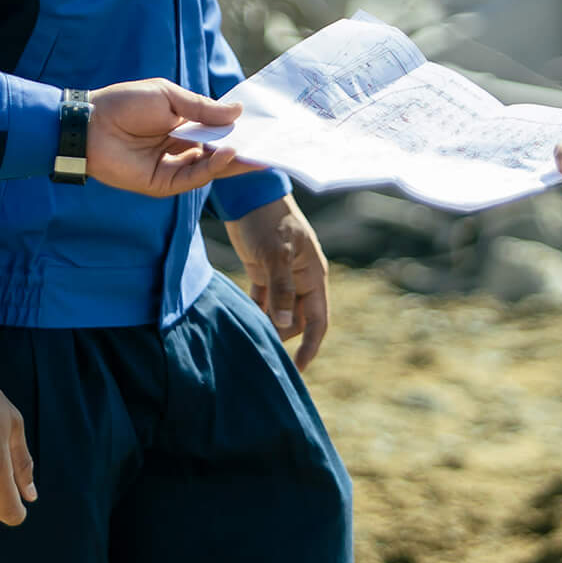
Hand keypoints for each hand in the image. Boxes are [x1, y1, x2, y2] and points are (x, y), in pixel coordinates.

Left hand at [89, 79, 252, 196]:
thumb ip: (203, 108)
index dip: (238, 130)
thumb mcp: (169, 97)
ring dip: (234, 159)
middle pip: (218, 152)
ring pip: (211, 167)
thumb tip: (239, 113)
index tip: (263, 126)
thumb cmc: (126, 103)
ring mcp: (172, 168)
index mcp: (181, 125)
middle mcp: (180, 148)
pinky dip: (214, 166)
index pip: (217, 131)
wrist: (91, 124)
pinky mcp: (163, 184)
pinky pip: (194, 177)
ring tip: (256, 149)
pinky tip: (230, 153)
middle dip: (243, 149)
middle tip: (271, 144)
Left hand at [226, 194, 331, 369]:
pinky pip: (263, 300)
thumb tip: (283, 325)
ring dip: (268, 325)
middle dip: (284, 337)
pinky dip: (255, 311)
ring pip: (279, 312)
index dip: (311, 346)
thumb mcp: (276, 253)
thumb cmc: (267, 219)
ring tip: (251, 340)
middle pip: (298, 320)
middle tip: (262, 353)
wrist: (248, 193)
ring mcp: (282, 275)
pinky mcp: (263, 271)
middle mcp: (301, 278)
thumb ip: (281, 289)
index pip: (318, 319)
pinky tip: (243, 322)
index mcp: (313, 275)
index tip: (298, 369)